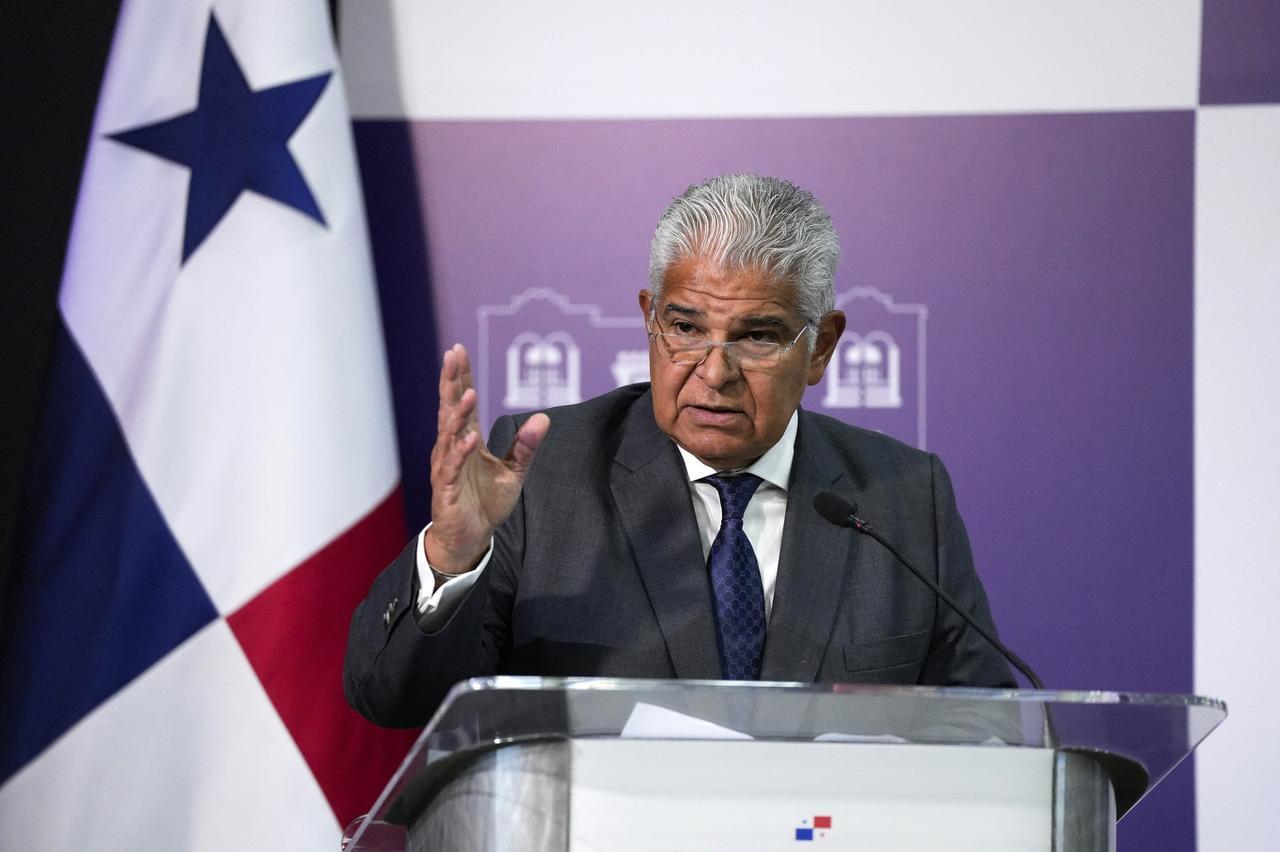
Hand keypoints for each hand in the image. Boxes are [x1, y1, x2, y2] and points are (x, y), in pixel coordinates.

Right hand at [424, 343, 549, 574]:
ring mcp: (447, 467)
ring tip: (466, 393)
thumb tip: (544, 417)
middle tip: (452, 355)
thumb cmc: (485, 502)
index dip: (461, 377)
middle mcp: (452, 448)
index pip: (462, 402)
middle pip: (450, 409)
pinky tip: (469, 437)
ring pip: (450, 434)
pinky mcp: (446, 489)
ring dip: (458, 413)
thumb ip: (526, 445)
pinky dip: (460, 451)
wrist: (469, 538)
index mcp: (467, 440)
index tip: (459, 350)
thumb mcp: (514, 471)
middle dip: (451, 382)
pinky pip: (452, 466)